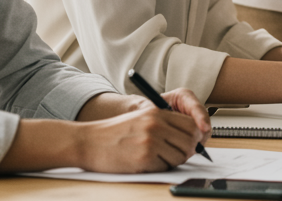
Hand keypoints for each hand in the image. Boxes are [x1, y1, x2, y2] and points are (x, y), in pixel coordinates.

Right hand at [77, 94, 206, 172]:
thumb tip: (192, 138)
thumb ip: (164, 124)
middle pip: (190, 141)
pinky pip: (165, 167)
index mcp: (157, 113)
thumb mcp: (140, 119)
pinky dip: (160, 168)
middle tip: (178, 155)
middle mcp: (156, 125)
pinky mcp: (144, 159)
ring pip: (180, 156)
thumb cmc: (113, 133)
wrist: (87, 142)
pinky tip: (146, 164)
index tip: (190, 143)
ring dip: (173, 161)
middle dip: (187, 151)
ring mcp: (151, 142)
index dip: (194, 136)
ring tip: (158, 159)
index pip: (191, 124)